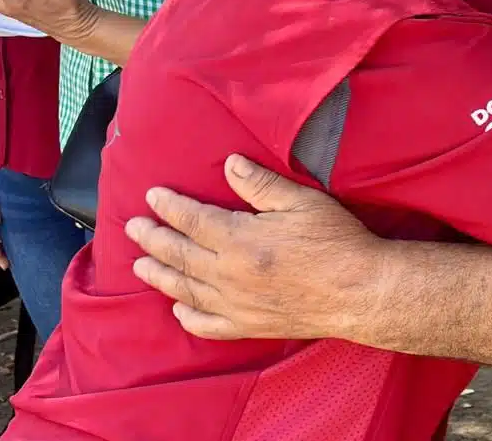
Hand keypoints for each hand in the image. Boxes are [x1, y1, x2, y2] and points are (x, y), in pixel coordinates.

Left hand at [126, 154, 382, 341]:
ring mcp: (236, 304)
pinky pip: (207, 325)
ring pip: (186, 289)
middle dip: (154, 239)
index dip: (170, 206)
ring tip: (140, 265)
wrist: (359, 290)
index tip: (152, 196)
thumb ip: (261, 184)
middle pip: (181, 254)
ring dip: (159, 275)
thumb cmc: (335, 241)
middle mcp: (228, 274)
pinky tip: (178, 308)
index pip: (193, 219)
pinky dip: (188, 316)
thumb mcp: (302, 201)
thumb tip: (229, 164)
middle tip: (133, 228)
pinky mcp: (249, 326)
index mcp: (239, 239)